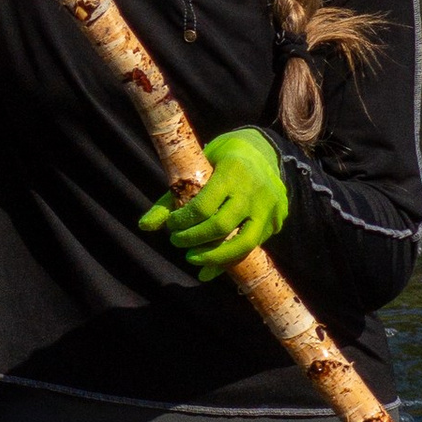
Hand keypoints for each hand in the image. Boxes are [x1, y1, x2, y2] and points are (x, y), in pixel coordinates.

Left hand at [138, 128, 289, 280]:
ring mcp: (269, 207)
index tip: (171, 225)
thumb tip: (145, 226)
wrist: (262, 152)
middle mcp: (254, 190)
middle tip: (177, 242)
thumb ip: (171, 198)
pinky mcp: (276, 221)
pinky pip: (253, 247)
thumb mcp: (195, 167)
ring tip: (193, 258)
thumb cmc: (220, 160)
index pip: (204, 206)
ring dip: (215, 258)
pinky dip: (230, 261)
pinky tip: (211, 268)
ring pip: (244, 243)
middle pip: (222, 226)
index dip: (183, 221)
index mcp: (232, 171)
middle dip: (194, 239)